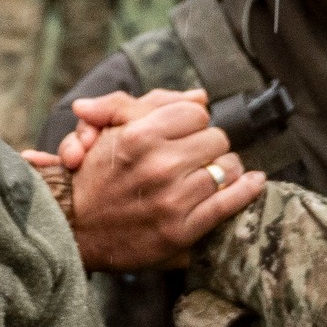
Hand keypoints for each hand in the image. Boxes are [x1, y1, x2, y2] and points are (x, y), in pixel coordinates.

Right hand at [45, 89, 264, 270]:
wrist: (72, 229)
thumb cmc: (92, 175)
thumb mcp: (108, 129)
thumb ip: (150, 104)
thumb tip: (200, 96)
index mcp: (140, 136)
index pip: (196, 113)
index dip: (193, 121)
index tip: (186, 132)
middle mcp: (159, 165)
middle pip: (216, 138)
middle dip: (209, 144)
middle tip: (198, 153)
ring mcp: (172, 200)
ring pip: (227, 168)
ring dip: (226, 167)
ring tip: (214, 170)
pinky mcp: (181, 230)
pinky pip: (229, 203)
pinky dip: (247, 189)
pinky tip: (254, 182)